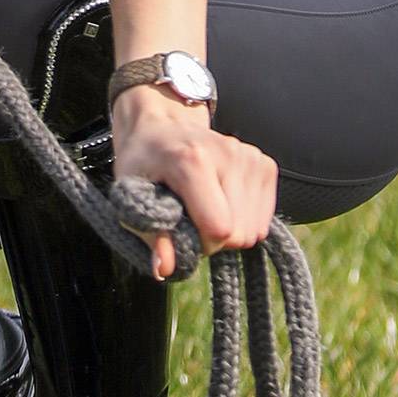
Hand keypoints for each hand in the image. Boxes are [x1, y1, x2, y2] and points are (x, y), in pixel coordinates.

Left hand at [111, 87, 277, 281]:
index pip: (220, 229)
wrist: (161, 127)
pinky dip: (244, 219)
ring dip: (230, 229)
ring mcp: (250, 157)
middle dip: (214, 238)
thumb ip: (151, 236)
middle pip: (240, 233)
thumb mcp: (132, 198)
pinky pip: (263, 220)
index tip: (180, 228)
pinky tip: (222, 201)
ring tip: (205, 206)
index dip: (200, 243)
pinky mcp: (265, 164)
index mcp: (192, 160)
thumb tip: (164, 269)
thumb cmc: (144, 163)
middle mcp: (228, 153)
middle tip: (190, 217)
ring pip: (255, 230)